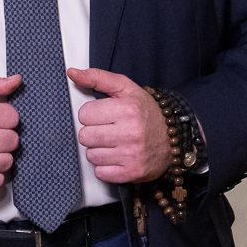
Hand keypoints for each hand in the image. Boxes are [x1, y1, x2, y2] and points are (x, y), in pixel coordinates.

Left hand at [69, 67, 171, 183]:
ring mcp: (131, 155)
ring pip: (90, 155)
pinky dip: (106, 167)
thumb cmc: (147, 113)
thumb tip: (72, 73)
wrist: (174, 140)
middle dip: (93, 132)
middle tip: (109, 130)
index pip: (84, 114)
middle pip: (85, 136)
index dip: (92, 114)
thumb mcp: (126, 89)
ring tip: (115, 144)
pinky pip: (100, 172)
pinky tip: (118, 157)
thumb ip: (98, 78)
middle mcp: (130, 132)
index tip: (105, 115)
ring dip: (99, 150)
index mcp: (127, 109)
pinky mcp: (131, 173)